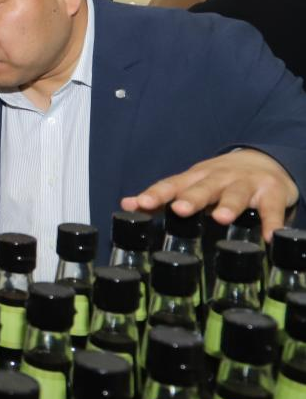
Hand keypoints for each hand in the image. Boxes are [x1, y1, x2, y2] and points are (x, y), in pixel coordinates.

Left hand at [121, 148, 300, 238]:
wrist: (264, 162)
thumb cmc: (218, 180)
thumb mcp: (190, 185)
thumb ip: (162, 197)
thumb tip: (127, 205)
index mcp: (195, 179)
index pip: (172, 185)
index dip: (156, 194)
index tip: (142, 204)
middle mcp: (218, 179)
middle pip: (203, 187)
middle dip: (192, 197)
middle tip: (181, 209)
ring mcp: (246, 184)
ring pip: (236, 193)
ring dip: (228, 204)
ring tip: (222, 218)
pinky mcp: (272, 194)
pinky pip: (272, 209)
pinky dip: (272, 222)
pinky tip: (270, 236)